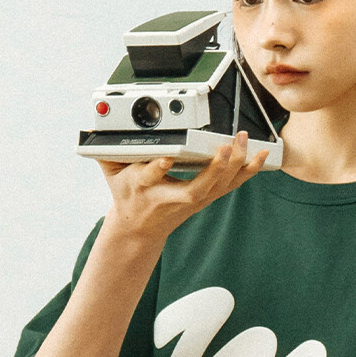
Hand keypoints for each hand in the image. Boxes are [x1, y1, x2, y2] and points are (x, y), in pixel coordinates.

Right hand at [97, 130, 268, 246]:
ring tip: (248, 145)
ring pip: (217, 188)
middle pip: (195, 188)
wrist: (138, 228)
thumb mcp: (111, 173)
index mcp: (143, 188)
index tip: (166, 157)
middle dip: (213, 168)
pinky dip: (247, 171)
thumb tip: (95, 128)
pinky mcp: (204, 198)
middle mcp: (169, 197)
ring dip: (235, 167)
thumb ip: (105, 149)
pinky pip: (229, 186)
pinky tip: (260, 156)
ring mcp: (190, 201)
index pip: (148, 177)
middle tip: (228, 145)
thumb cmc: (126, 195)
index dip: (157, 169)